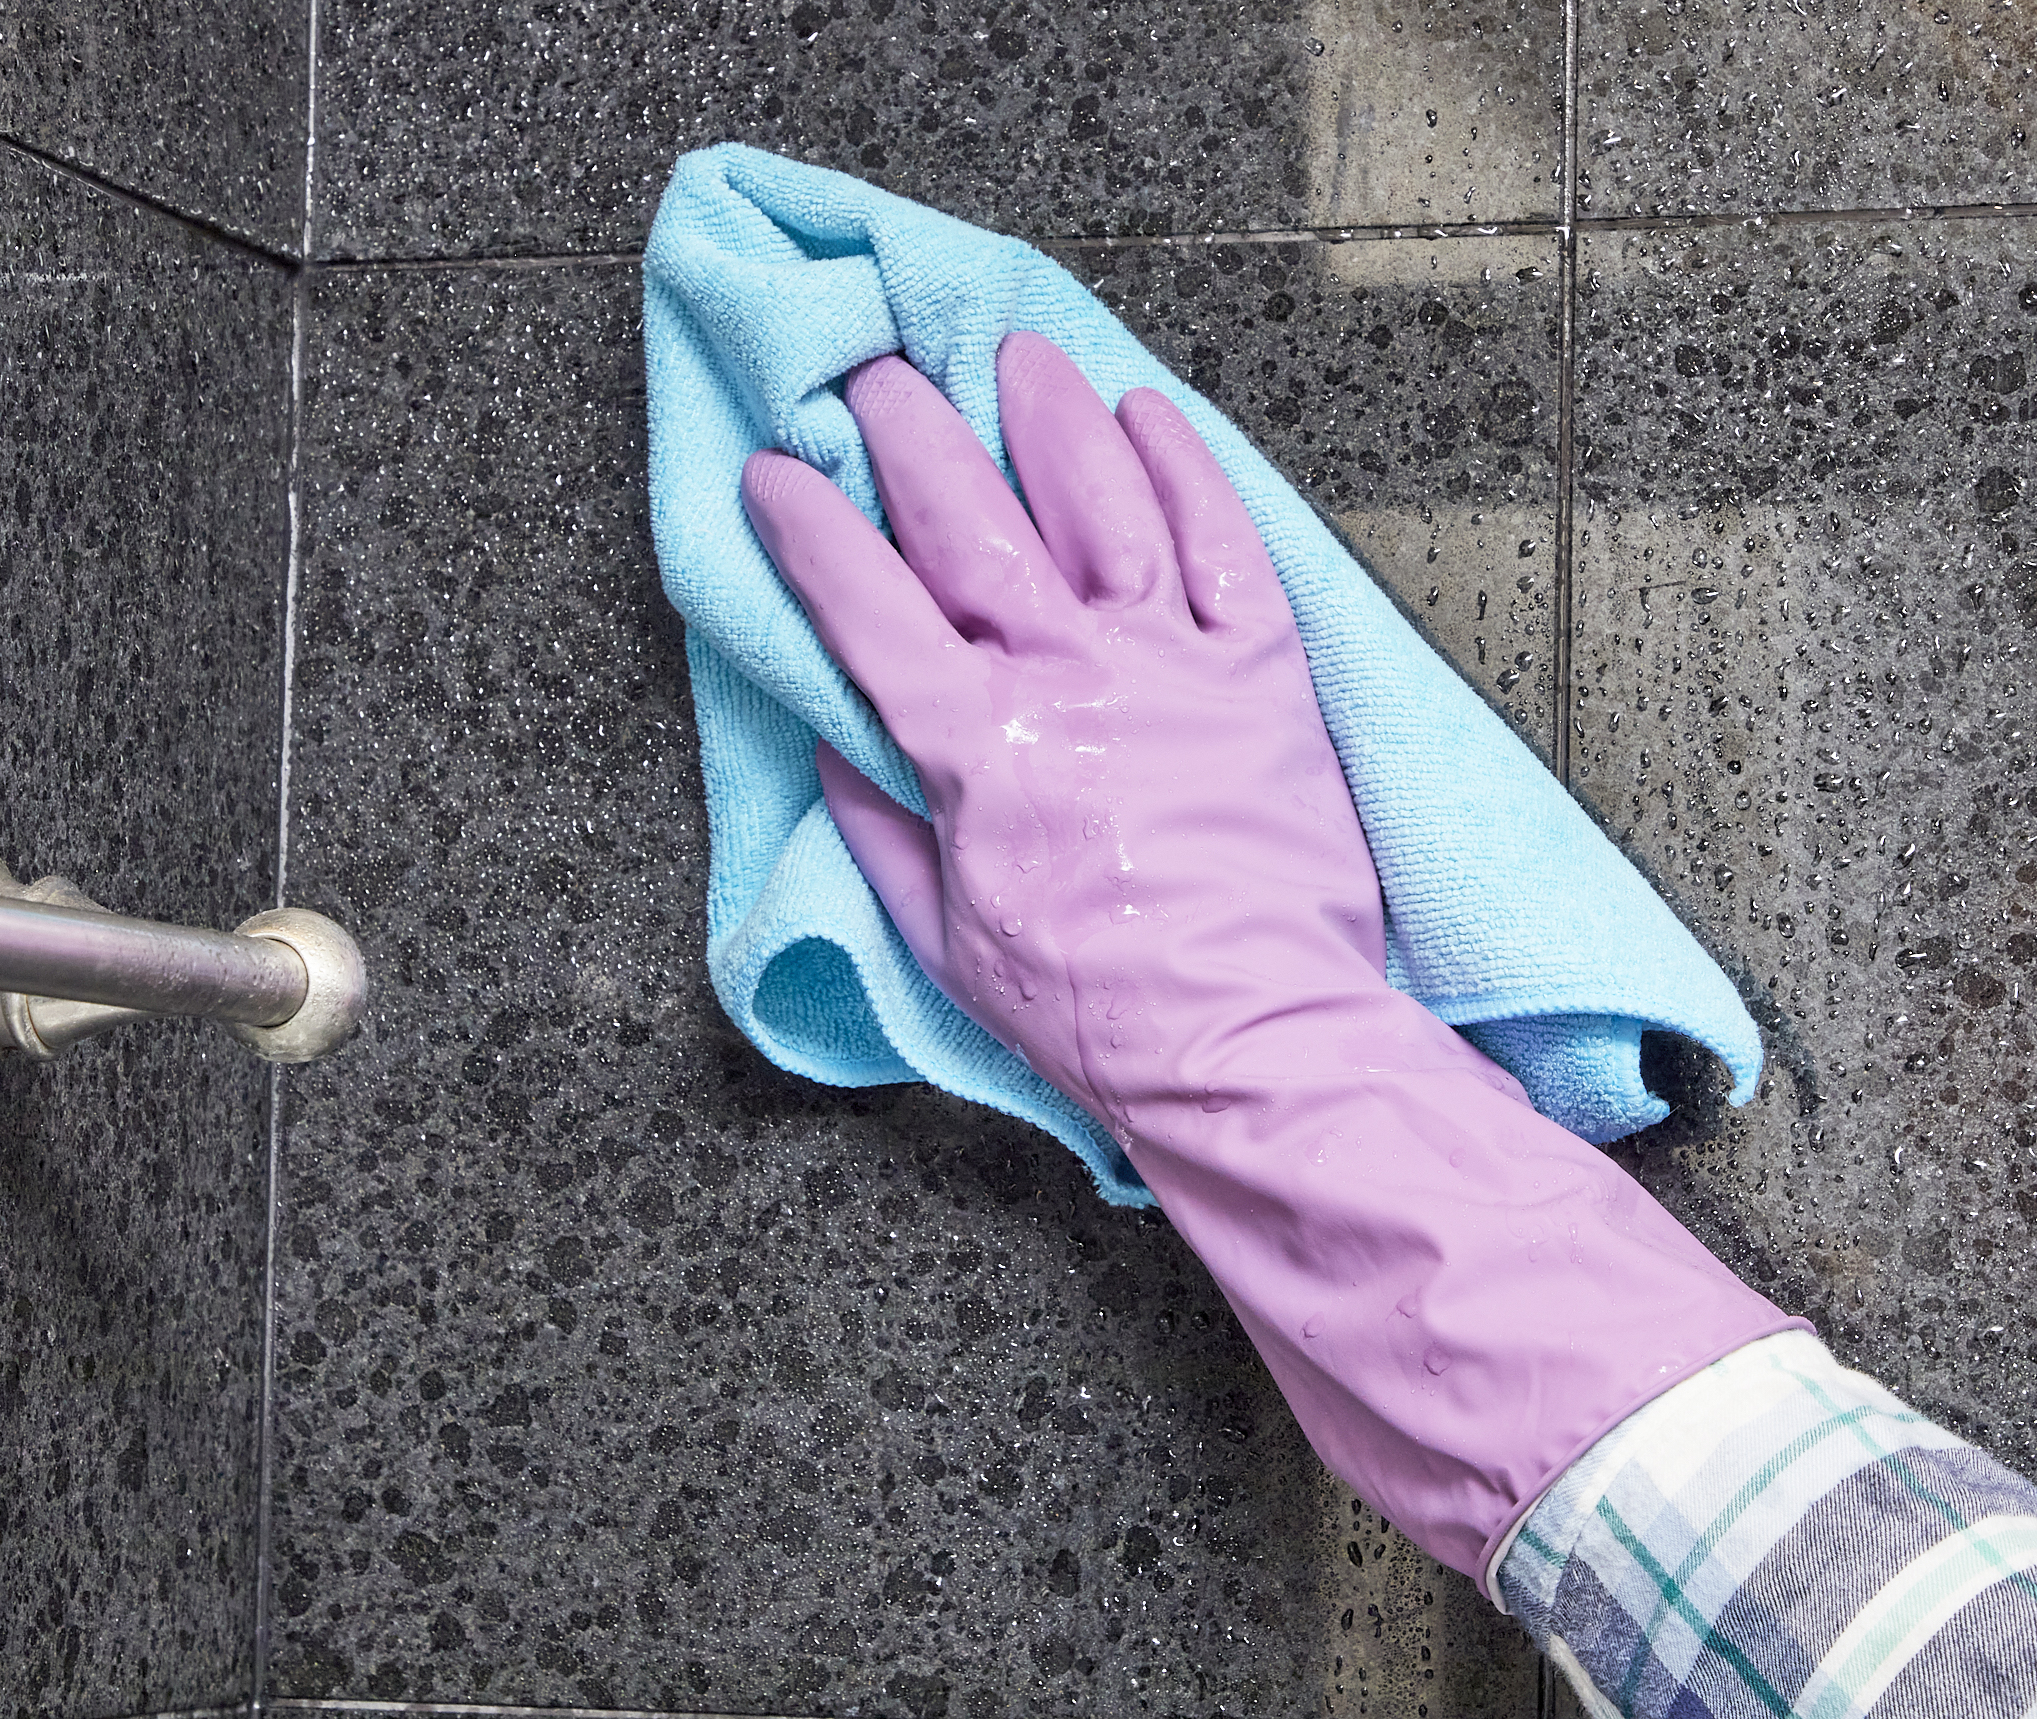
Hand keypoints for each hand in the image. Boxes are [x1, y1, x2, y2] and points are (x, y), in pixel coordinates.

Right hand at [741, 334, 1796, 1581]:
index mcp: (975, 750)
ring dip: (1048, 420)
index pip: (868, 608)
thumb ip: (881, 830)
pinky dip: (1185, 469)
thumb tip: (835, 744)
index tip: (774, 471)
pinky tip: (1147, 415)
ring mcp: (1173, 665)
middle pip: (973, 525)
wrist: (1256, 1040)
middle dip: (912, 436)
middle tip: (876, 377)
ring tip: (1014, 359)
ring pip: (1100, 503)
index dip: (811, 529)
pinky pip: (1223, 544)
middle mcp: (1069, 681)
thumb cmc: (1095, 1010)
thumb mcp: (945, 941)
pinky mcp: (1262, 674)